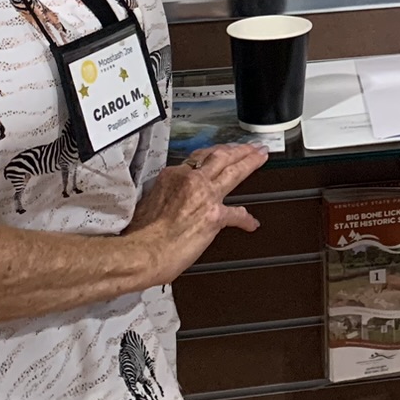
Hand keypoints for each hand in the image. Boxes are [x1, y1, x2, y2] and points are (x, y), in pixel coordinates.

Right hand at [124, 143, 264, 285]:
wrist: (143, 253)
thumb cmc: (139, 236)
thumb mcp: (146, 202)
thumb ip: (163, 196)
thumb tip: (168, 203)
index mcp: (172, 176)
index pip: (196, 160)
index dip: (209, 157)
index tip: (216, 156)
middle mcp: (190, 180)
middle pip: (219, 156)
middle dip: (237, 149)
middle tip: (249, 147)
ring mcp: (205, 195)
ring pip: (233, 171)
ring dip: (250, 162)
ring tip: (260, 156)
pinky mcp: (215, 216)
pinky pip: (238, 215)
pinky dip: (247, 219)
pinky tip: (252, 222)